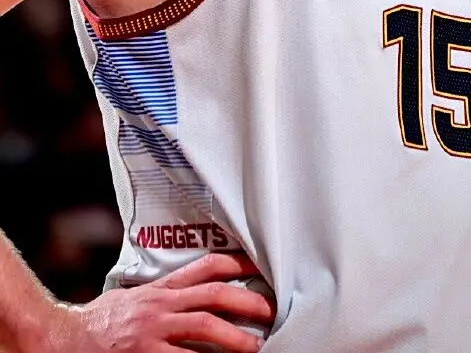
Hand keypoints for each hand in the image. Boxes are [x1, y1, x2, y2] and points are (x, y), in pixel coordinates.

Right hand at [42, 252, 275, 352]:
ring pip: (203, 327)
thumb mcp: (134, 298)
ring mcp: (154, 332)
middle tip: (268, 311)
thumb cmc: (100, 322)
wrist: (64, 339)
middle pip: (213, 296)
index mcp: (160, 290)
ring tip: (253, 346)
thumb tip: (191, 296)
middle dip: (245, 302)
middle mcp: (161, 306)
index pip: (205, 267)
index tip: (258, 268)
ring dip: (233, 337)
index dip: (236, 264)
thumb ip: (163, 296)